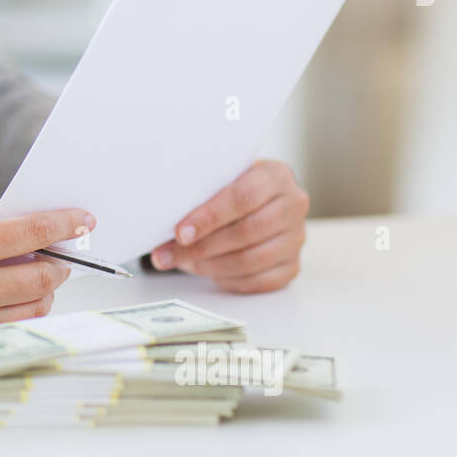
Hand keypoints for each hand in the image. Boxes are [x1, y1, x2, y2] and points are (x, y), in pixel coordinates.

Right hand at [0, 208, 93, 353]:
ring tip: (31, 277)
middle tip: (59, 252)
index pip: (33, 234)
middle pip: (44, 276)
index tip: (84, 221)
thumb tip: (28, 236)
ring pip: (34, 307)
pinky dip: (19, 311)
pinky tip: (10, 299)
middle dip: (58, 261)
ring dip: (42, 290)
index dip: (65, 225)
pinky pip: (10, 328)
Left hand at [148, 159, 308, 292]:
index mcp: (275, 175)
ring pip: (251, 260)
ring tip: (183, 262)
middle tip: (168, 255)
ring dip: (209, 265)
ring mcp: (296, 238)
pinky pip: (258, 281)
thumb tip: (161, 216)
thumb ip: (201, 190)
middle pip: (246, 232)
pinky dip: (228, 280)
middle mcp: (293, 205)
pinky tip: (209, 272)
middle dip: (201, 247)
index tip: (179, 233)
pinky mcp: (292, 265)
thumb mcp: (219, 177)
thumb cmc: (231, 189)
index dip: (209, 217)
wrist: (257, 200)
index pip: (243, 198)